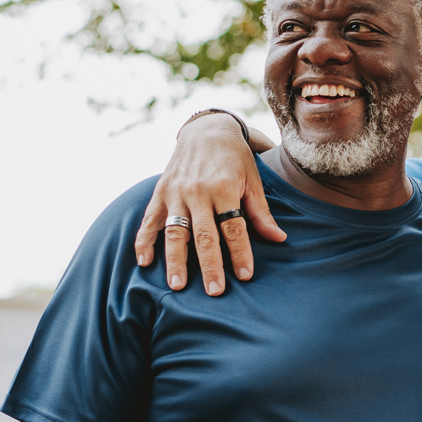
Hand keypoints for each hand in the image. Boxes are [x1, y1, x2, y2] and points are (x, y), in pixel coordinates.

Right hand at [134, 113, 286, 295]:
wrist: (206, 130)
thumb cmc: (235, 158)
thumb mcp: (252, 180)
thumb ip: (260, 212)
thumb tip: (279, 239)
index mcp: (222, 188)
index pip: (233, 228)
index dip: (240, 253)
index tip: (245, 275)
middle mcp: (196, 192)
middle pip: (204, 236)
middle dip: (209, 266)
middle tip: (215, 292)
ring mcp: (174, 193)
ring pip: (175, 232)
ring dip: (175, 261)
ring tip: (177, 286)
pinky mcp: (159, 193)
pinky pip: (148, 221)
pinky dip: (143, 241)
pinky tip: (144, 262)